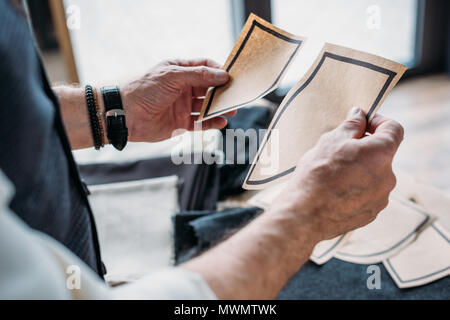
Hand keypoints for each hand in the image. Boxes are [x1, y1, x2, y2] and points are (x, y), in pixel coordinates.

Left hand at [120, 58, 235, 141]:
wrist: (125, 114)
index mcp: (180, 71)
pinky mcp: (181, 123)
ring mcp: (182, 106)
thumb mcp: (173, 76)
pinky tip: (221, 121)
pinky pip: (201, 123)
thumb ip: (199, 76)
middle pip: (209, 88)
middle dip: (223, 91)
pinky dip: (212, 123)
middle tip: (236, 95)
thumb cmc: (145, 89)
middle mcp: (183, 87)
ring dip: (219, 107)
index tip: (232, 76)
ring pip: (206, 106)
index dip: (219, 71)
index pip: (205, 67)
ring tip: (232, 109)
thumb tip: (223, 75)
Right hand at [272, 108, 403, 241]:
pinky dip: (356, 189)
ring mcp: (380, 198)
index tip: (362, 124)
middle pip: (382, 154)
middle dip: (364, 149)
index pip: (394, 129)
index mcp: (381, 154)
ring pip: (374, 175)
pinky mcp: (370, 213)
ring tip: (333, 174)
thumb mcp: (331, 141)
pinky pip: (367, 194)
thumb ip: (351, 125)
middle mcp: (388, 177)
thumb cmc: (317, 175)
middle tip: (338, 151)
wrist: (305, 213)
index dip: (378, 121)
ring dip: (360, 170)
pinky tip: (335, 190)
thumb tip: (359, 115)